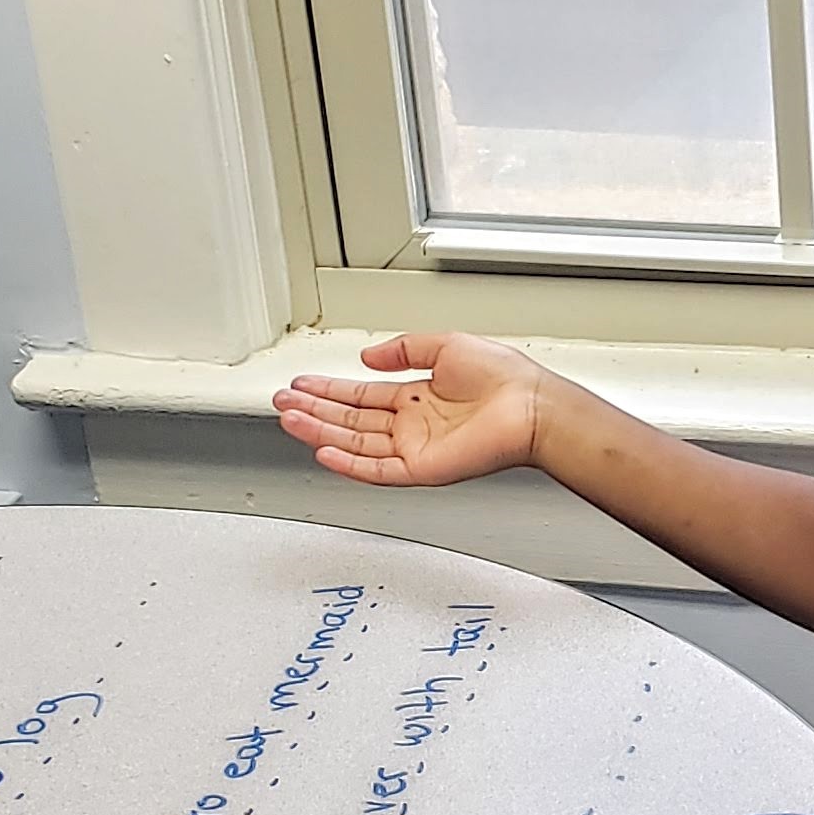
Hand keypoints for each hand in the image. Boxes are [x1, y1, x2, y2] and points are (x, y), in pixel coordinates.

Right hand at [273, 333, 550, 486]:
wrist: (531, 406)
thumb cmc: (505, 379)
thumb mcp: (444, 345)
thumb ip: (403, 349)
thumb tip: (367, 356)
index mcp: (418, 397)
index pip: (362, 396)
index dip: (329, 390)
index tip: (302, 384)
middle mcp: (413, 425)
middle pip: (350, 420)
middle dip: (313, 410)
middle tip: (282, 402)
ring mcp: (415, 448)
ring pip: (355, 443)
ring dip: (320, 431)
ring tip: (290, 419)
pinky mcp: (421, 469)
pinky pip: (376, 469)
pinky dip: (348, 462)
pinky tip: (323, 450)